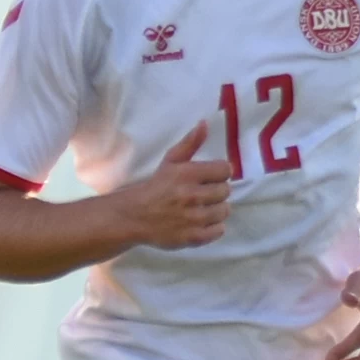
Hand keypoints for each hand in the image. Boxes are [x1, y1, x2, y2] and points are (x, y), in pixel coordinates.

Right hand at [117, 125, 232, 248]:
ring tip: (203, 207)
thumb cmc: (155, 186)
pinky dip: (214, 227)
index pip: (225, 170)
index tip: (211, 177)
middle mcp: (192, 195)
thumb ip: (190, 143)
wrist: (134, 216)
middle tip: (204, 193)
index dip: (219, 173)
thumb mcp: (171, 162)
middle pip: (225, 191)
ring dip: (217, 208)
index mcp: (187, 174)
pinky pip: (219, 230)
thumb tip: (205, 123)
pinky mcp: (194, 237)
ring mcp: (194, 218)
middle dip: (216, 191)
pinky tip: (202, 221)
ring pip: (225, 210)